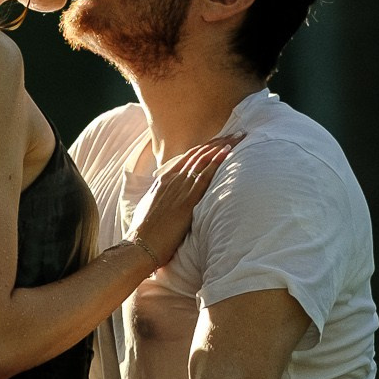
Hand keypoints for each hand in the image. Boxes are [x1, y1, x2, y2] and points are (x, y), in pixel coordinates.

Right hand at [126, 137, 232, 271]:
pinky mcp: (186, 200)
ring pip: (204, 160)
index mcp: (163, 180)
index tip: (220, 141)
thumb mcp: (153, 209)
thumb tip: (171, 200)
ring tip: (238, 136)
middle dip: (218, 142)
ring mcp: (179, 188)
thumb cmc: (145, 233)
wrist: (140, 245)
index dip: (206, 148)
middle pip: (199, 154)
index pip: (189, 158)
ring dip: (223, 146)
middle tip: (235, 133)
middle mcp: (172, 179)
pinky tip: (228, 151)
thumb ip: (164, 199)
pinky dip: (216, 161)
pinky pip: (204, 175)